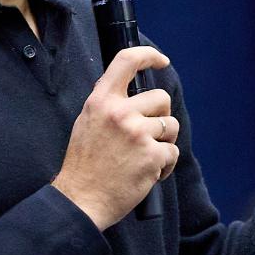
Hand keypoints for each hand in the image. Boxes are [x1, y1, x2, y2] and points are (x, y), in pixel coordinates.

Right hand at [53, 46, 180, 229]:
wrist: (81, 199)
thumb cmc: (84, 165)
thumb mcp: (86, 123)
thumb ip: (107, 105)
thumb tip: (127, 89)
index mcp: (101, 101)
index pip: (127, 61)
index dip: (149, 56)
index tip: (162, 61)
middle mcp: (119, 112)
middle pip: (161, 98)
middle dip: (160, 116)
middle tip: (147, 135)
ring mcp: (137, 133)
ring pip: (171, 125)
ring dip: (164, 141)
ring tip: (146, 156)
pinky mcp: (152, 156)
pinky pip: (172, 152)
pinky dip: (165, 165)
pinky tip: (149, 174)